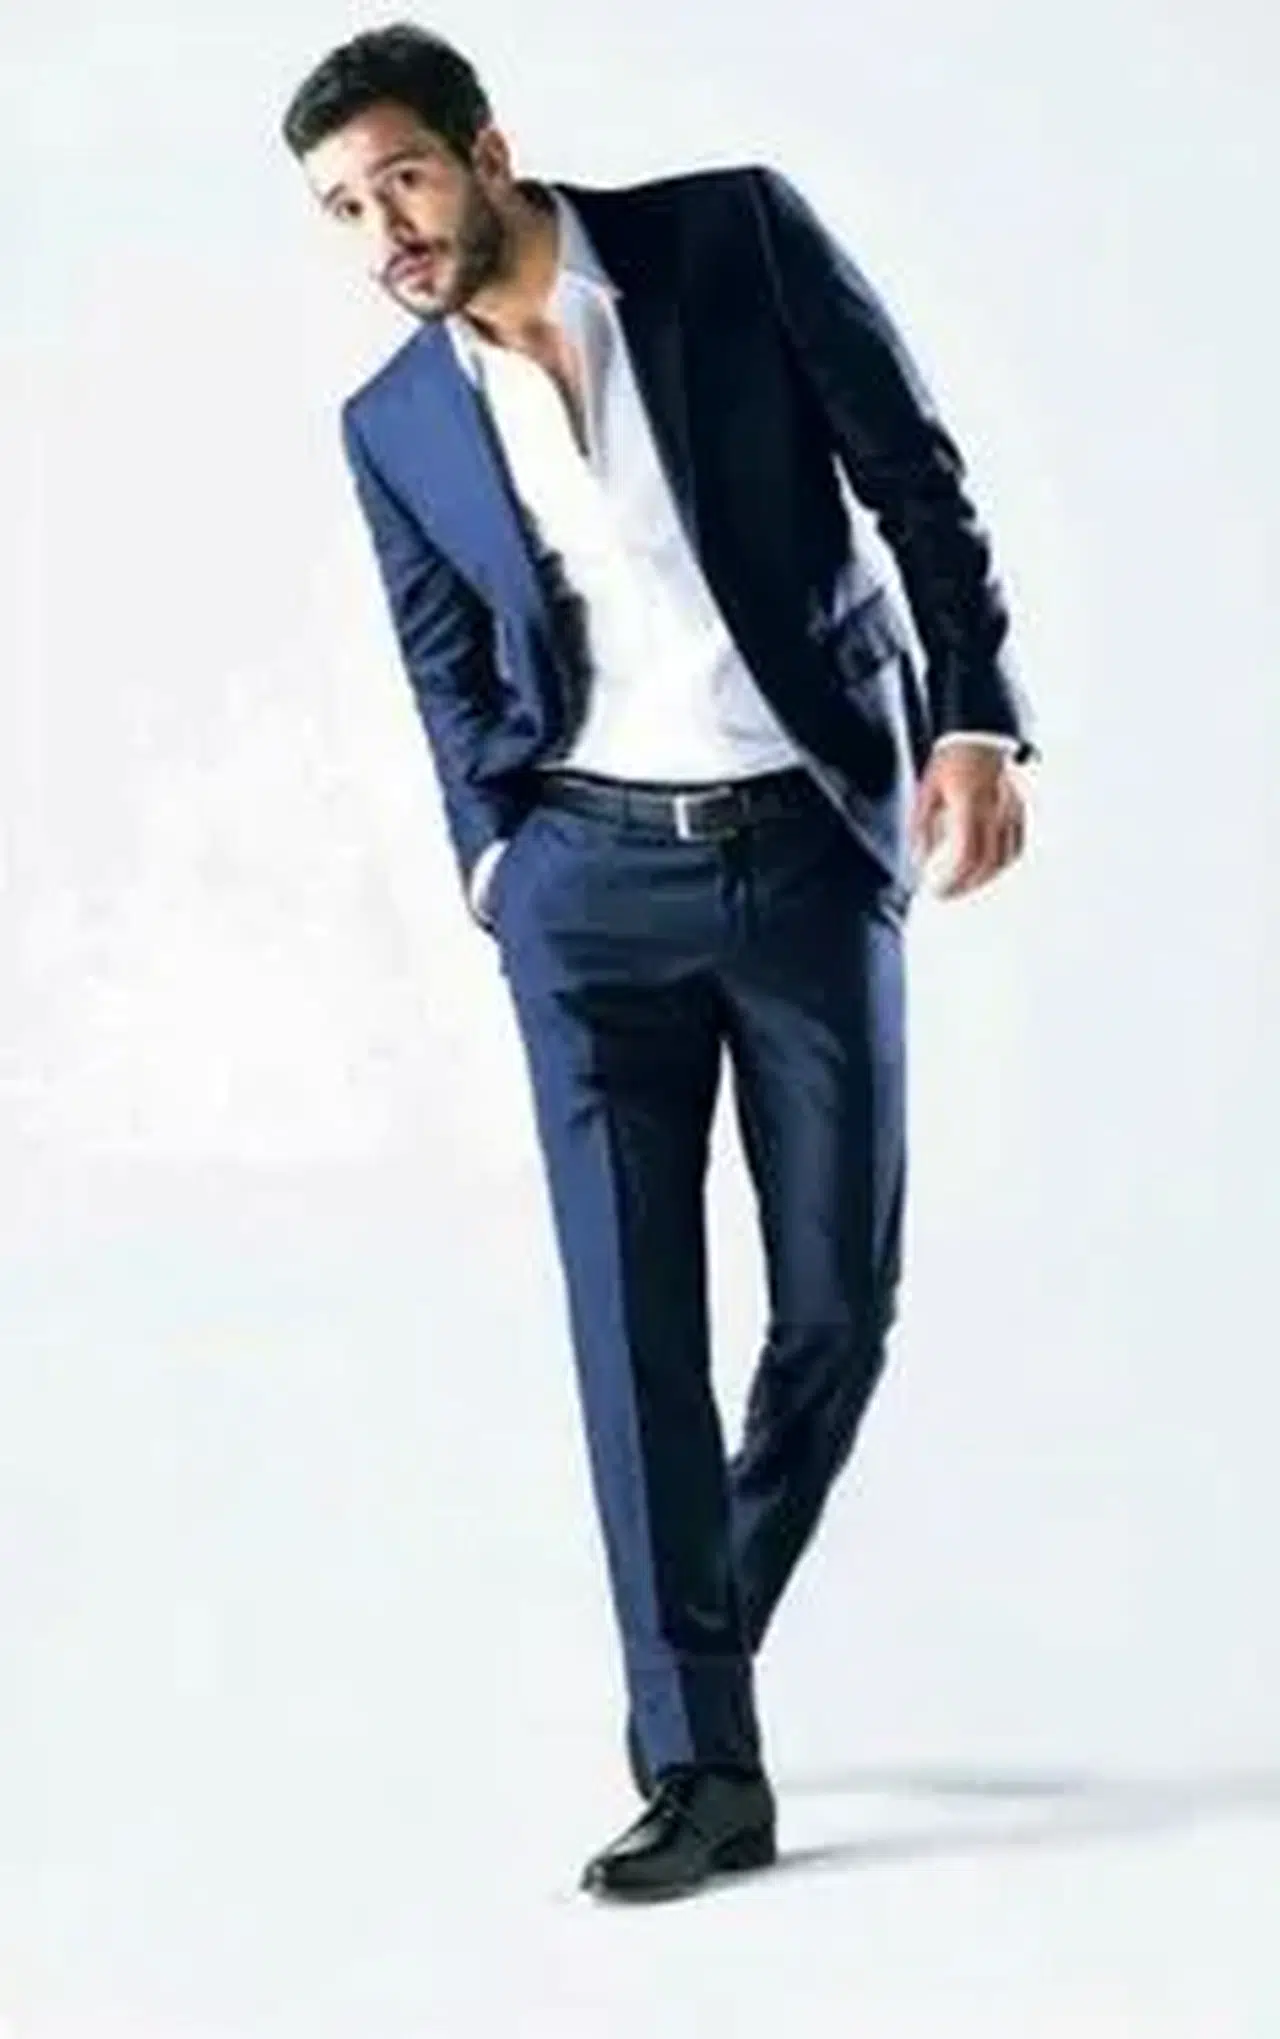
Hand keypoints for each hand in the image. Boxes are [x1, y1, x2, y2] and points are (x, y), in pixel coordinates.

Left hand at [909, 740, 1028, 898]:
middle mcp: (997, 806)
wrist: (985, 730)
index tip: (936, 891)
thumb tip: (921, 860)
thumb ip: (922, 825)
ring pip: (1006, 856)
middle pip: (988, 861)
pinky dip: (1001, 862)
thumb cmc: (951, 760)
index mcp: (971, 801)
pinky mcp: (1025, 807)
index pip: (966, 854)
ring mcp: (1016, 807)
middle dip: (966, 884)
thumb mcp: (928, 789)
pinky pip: (1017, 844)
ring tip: (963, 885)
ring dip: (984, 877)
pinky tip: (984, 868)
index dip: (953, 879)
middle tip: (946, 894)